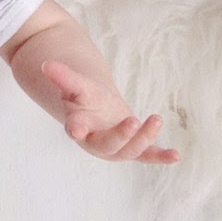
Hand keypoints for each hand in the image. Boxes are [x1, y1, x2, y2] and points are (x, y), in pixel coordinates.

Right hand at [40, 60, 180, 164]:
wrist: (98, 112)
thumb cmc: (85, 98)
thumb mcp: (76, 84)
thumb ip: (63, 76)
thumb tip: (46, 64)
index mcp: (79, 125)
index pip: (76, 127)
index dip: (77, 127)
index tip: (76, 128)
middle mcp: (97, 142)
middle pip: (108, 144)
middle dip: (121, 135)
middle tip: (132, 120)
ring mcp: (116, 148)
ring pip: (129, 150)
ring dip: (143, 138)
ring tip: (155, 119)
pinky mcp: (133, 148)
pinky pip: (146, 155)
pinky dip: (160, 156)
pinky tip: (175, 156)